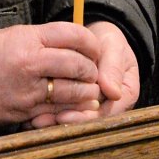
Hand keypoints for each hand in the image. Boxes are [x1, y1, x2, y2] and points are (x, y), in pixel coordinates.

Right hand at [0, 22, 103, 127]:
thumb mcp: (13, 36)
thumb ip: (42, 40)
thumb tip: (71, 44)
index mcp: (29, 38)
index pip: (73, 35)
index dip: (91, 43)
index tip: (95, 49)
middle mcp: (32, 62)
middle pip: (78, 64)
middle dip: (91, 70)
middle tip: (92, 72)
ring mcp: (30, 89)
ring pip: (73, 91)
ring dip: (86, 92)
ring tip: (87, 90)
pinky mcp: (27, 110)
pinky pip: (58, 110)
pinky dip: (72, 109)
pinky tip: (75, 106)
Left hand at [24, 20, 139, 128]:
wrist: (98, 37)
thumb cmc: (109, 41)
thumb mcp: (114, 48)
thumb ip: (113, 68)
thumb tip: (113, 93)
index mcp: (124, 94)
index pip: (106, 113)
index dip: (86, 117)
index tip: (66, 116)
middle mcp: (110, 104)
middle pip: (89, 119)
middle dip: (67, 122)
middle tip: (45, 121)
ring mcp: (94, 103)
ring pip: (76, 117)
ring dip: (55, 120)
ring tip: (36, 120)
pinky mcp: (78, 100)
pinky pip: (65, 108)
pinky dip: (51, 111)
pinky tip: (35, 114)